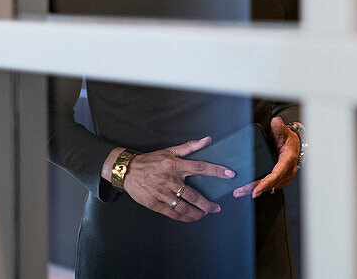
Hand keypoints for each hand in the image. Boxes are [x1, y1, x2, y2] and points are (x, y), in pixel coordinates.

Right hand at [111, 137, 234, 221]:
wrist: (127, 171)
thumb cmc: (151, 161)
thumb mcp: (169, 151)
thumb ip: (190, 147)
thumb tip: (207, 139)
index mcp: (175, 166)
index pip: (200, 167)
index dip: (216, 171)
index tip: (229, 174)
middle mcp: (169, 180)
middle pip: (193, 195)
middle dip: (207, 204)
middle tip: (217, 208)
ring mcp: (161, 193)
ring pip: (183, 207)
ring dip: (197, 213)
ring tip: (205, 214)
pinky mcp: (154, 204)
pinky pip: (172, 213)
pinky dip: (183, 217)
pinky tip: (191, 218)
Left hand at [233, 117, 299, 198]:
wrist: (294, 145)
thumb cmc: (288, 139)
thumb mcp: (284, 132)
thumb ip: (279, 127)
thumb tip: (276, 121)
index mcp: (288, 160)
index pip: (277, 174)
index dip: (266, 183)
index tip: (255, 190)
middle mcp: (288, 171)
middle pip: (271, 184)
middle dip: (254, 188)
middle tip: (239, 191)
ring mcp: (285, 177)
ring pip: (270, 187)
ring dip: (255, 190)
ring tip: (239, 192)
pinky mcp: (280, 180)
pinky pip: (270, 186)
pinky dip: (259, 188)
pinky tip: (247, 189)